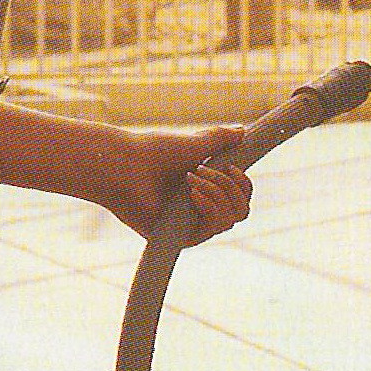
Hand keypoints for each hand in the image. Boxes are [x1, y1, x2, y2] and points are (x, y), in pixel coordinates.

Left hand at [102, 125, 253, 244]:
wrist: (126, 165)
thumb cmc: (154, 153)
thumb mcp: (195, 143)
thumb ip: (220, 139)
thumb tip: (242, 132)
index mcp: (205, 191)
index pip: (240, 198)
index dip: (243, 184)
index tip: (232, 167)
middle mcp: (200, 212)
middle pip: (241, 211)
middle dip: (230, 187)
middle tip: (204, 170)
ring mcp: (190, 226)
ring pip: (229, 220)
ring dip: (216, 193)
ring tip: (190, 178)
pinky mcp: (180, 238)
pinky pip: (212, 229)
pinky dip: (208, 207)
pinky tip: (191, 192)